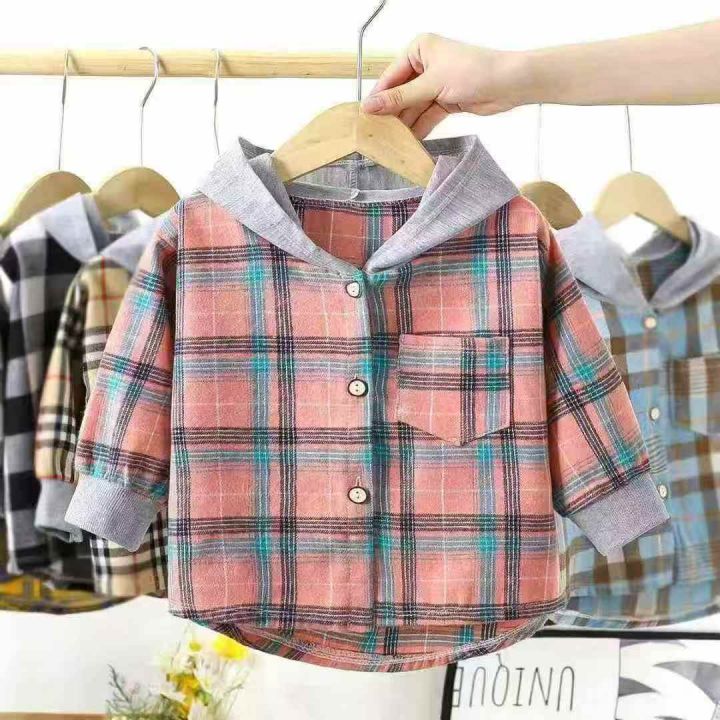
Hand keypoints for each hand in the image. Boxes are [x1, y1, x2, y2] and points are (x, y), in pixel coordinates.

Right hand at [361, 34, 527, 136]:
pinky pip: (425, 116)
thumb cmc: (474, 71)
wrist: (508, 84)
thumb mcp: (431, 84)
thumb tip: (371, 106)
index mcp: (419, 49)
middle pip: (400, 93)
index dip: (379, 98)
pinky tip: (409, 141)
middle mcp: (425, 65)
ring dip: (404, 124)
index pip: (391, 76)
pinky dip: (419, 128)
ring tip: (391, 142)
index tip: (365, 117)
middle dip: (391, 114)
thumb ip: (400, 98)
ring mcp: (435, 84)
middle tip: (377, 133)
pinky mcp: (445, 100)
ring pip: (413, 107)